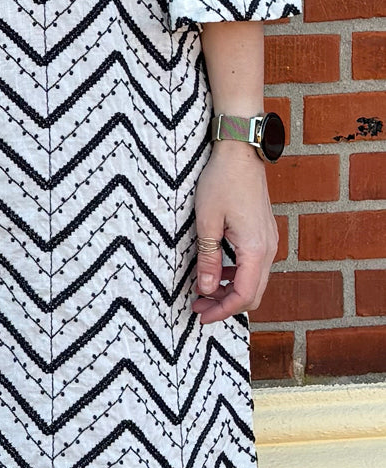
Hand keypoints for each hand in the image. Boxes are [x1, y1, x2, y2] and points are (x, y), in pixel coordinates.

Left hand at [190, 141, 277, 325]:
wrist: (241, 151)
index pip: (244, 295)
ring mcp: (269, 240)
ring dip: (231, 291)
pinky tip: (217, 270)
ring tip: (204, 290)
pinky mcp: (264, 233)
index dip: (222, 311)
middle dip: (226, 305)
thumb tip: (207, 289)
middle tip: (199, 306)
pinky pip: (254, 265)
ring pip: (255, 280)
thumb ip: (209, 259)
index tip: (201, 316)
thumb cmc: (221, 182)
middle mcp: (268, 248)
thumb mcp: (207, 222)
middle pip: (253, 293)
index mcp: (255, 249)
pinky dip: (237, 275)